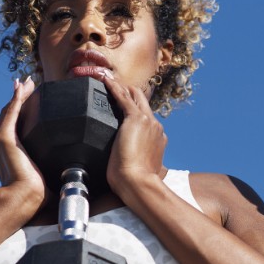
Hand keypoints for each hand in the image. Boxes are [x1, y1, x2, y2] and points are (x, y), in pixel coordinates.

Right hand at [0, 77, 44, 210]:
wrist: (24, 199)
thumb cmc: (37, 195)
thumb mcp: (48, 176)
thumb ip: (56, 170)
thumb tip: (74, 173)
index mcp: (12, 151)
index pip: (17, 125)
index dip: (23, 111)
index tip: (33, 99)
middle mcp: (3, 143)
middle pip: (12, 114)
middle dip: (20, 98)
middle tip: (29, 84)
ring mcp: (2, 140)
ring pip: (10, 110)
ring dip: (18, 94)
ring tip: (26, 82)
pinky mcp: (4, 139)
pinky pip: (11, 113)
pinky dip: (16, 99)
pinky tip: (22, 87)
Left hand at [101, 75, 167, 198]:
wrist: (138, 183)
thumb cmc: (137, 183)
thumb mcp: (142, 170)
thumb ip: (140, 164)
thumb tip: (134, 170)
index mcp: (158, 139)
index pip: (148, 120)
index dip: (137, 112)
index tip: (126, 109)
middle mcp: (156, 127)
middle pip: (144, 103)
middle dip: (132, 94)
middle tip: (119, 87)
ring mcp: (148, 121)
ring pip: (135, 97)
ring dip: (123, 88)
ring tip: (109, 80)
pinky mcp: (136, 119)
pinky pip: (123, 97)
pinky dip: (114, 88)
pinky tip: (105, 81)